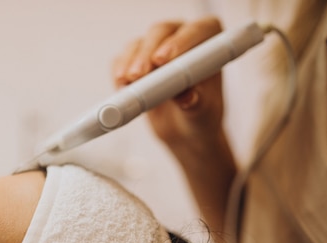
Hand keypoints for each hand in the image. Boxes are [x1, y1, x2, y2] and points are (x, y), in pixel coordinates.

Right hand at [112, 17, 224, 155]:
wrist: (182, 128)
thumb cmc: (199, 114)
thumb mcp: (202, 112)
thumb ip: (197, 102)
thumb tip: (187, 97)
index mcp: (207, 43)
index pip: (197, 30)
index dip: (180, 41)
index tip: (164, 59)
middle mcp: (180, 38)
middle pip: (160, 33)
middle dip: (147, 53)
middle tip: (140, 74)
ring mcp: (153, 48)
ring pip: (138, 45)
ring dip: (130, 63)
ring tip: (127, 82)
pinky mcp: (133, 62)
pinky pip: (120, 61)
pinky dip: (119, 72)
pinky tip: (122, 86)